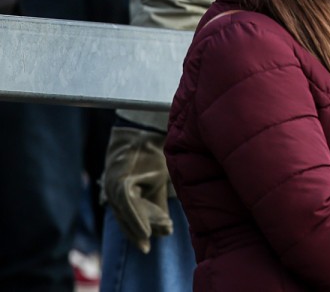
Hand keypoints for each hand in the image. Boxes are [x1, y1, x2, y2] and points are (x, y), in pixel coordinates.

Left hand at [100, 126, 173, 253]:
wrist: (147, 132)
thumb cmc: (150, 157)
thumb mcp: (155, 184)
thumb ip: (156, 206)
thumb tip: (165, 230)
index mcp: (117, 191)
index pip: (125, 218)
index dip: (134, 233)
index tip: (145, 248)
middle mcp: (112, 190)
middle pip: (125, 218)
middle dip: (139, 232)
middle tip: (150, 245)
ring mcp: (115, 186)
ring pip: (127, 214)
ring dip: (142, 226)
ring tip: (158, 233)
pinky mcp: (121, 181)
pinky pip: (129, 205)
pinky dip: (137, 218)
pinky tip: (147, 229)